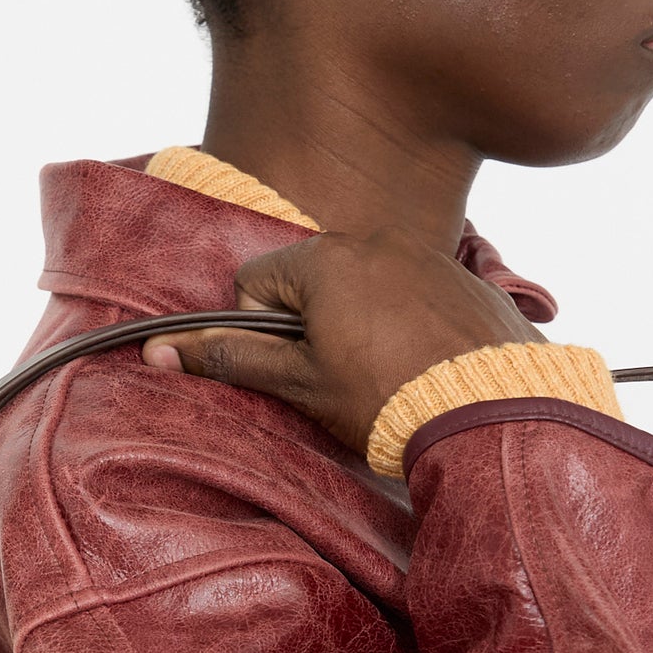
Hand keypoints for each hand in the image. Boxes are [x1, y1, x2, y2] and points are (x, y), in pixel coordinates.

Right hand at [142, 226, 545, 455]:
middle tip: (341, 378)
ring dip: (362, 323)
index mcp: (324, 258)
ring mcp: (428, 254)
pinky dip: (412, 323)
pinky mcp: (467, 279)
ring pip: (367, 286)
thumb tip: (160, 350)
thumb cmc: (386, 398)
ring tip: (388, 374)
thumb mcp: (300, 383)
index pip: (257, 282)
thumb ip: (231, 358)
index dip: (262, 332)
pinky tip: (427, 364)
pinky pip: (418, 294)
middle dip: (313, 325)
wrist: (491, 413)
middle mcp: (376, 239)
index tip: (294, 367)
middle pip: (313, 280)